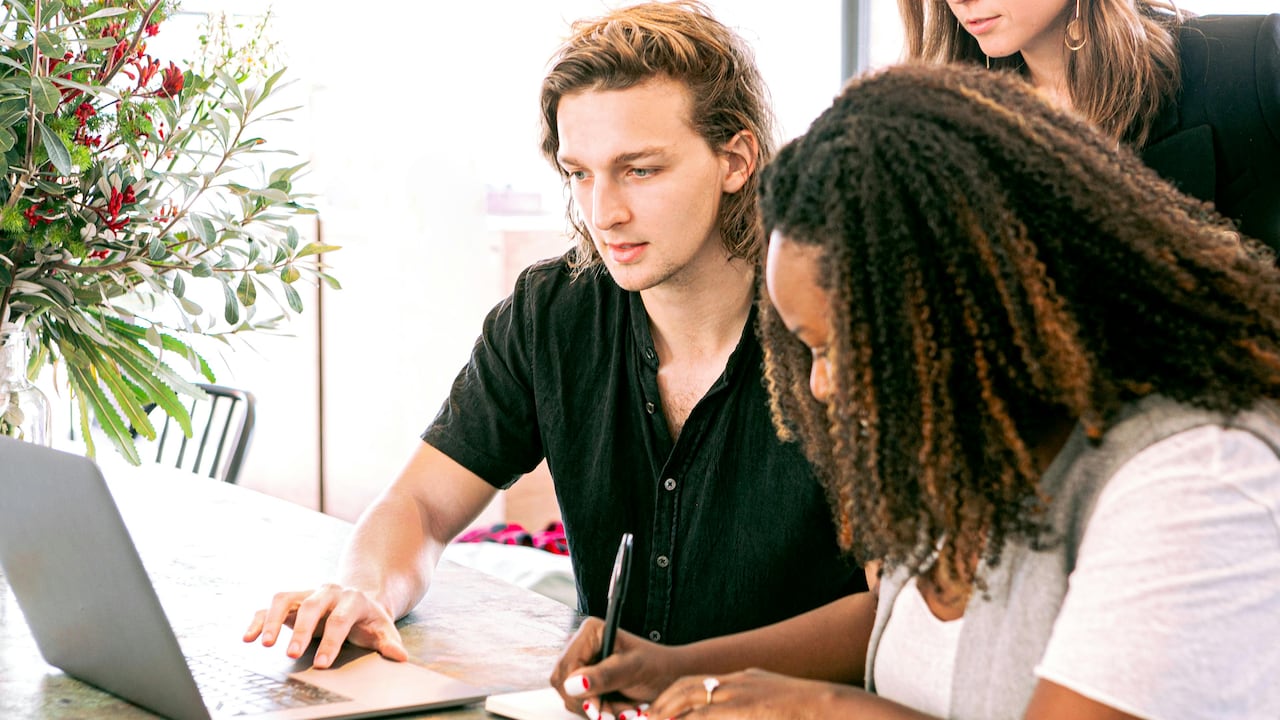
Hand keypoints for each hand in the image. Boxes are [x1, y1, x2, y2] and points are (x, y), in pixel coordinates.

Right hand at [242, 584, 407, 668]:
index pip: (340, 619)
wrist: (359, 599)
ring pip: (286, 600)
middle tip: (291, 654)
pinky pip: (270, 606)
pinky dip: (258, 620)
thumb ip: (390, 643)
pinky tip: (248, 637)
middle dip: (301, 631)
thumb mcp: (383, 629)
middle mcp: (328, 592)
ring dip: (274, 621)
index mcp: (353, 599)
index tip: (321, 664)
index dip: (331, 641)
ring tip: (264, 644)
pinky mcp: (292, 600)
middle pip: (312, 607)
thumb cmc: (369, 619)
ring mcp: (308, 594)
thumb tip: (400, 657)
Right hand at [552, 617, 681, 718]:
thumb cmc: (657, 666)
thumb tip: (573, 684)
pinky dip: (602, 712)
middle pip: (563, 684)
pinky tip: (621, 710)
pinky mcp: (587, 682)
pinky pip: (582, 704)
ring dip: (599, 710)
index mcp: (590, 632)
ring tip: (626, 710)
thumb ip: (604, 676)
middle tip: (615, 715)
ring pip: (572, 698)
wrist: (671, 677)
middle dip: (590, 703)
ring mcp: (583, 665)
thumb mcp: (633, 670)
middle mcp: (582, 646)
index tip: (596, 707)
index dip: (576, 690)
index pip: (566, 666)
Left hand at [648, 669, 844, 718]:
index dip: (675, 696)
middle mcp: (738, 683)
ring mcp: (740, 694)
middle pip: (688, 687)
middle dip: (664, 703)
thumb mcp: (772, 703)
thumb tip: (744, 714)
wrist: (830, 707)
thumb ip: (750, 711)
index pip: (699, 682)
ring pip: (692, 699)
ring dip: (669, 712)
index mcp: (745, 680)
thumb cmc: (806, 713)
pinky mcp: (742, 708)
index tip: (658, 710)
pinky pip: (706, 715)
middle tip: (647, 718)